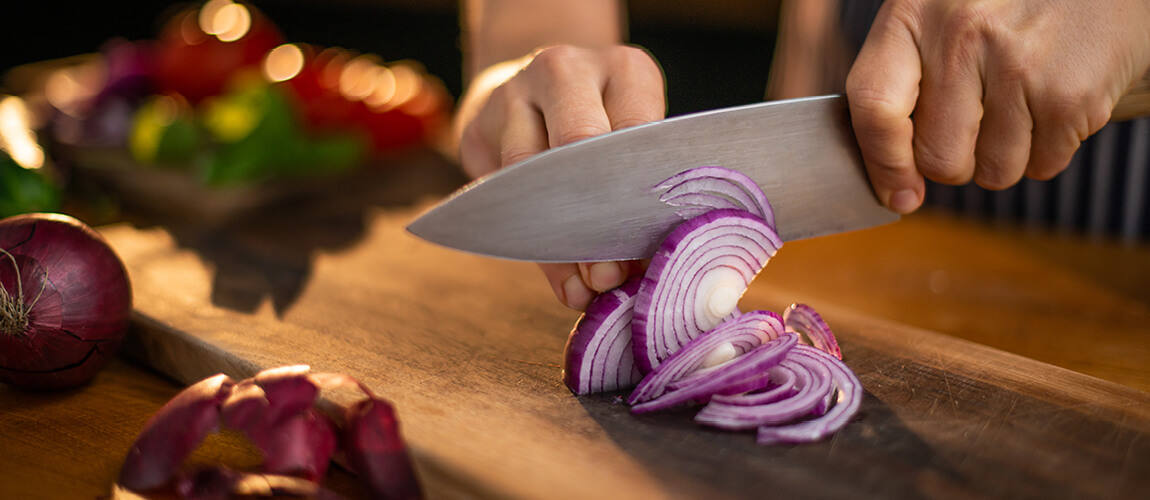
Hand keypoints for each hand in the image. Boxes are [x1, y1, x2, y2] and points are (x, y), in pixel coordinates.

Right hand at [455, 45, 665, 308]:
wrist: (529, 90)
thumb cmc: (603, 127)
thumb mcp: (634, 143)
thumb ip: (640, 195)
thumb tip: (645, 273)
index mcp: (624, 70)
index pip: (638, 129)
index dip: (643, 193)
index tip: (650, 249)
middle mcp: (567, 71)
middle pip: (580, 141)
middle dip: (597, 216)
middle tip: (611, 275)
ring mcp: (515, 92)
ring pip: (531, 170)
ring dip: (561, 241)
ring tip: (585, 288)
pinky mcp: (476, 126)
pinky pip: (502, 193)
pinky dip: (533, 246)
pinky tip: (562, 281)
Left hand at [846, 0, 1149, 213]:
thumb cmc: (1006, 2)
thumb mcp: (938, 15)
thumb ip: (902, 79)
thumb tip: (892, 177)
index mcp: (912, 15)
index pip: (874, 107)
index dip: (883, 164)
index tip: (899, 195)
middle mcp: (960, 36)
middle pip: (937, 158)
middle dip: (957, 161)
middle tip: (978, 123)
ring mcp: (1018, 65)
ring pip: (992, 172)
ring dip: (1005, 157)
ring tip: (1021, 102)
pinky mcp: (1068, 93)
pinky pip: (1042, 165)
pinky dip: (1048, 149)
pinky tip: (1053, 100)